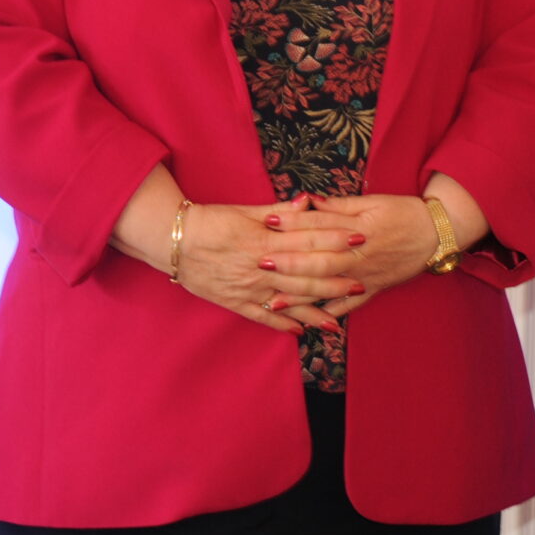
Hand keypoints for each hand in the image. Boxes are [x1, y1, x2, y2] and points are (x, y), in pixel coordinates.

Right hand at [170, 199, 347, 333]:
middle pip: (304, 276)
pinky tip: (299, 332)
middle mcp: (259, 268)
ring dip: (314, 312)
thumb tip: (309, 202)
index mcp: (264, 241)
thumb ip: (279, 212)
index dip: (336, 241)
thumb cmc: (212, 221)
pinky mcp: (234, 302)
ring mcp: (247, 288)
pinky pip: (261, 318)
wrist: (172, 241)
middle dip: (335, 281)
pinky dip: (280, 326)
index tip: (360, 241)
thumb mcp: (246, 212)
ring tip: (337, 322)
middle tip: (361, 284)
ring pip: (287, 302)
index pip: (308, 241)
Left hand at [272, 193, 443, 320]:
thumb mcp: (375, 202)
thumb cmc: (406, 212)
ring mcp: (367, 274)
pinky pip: (352, 303)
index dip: (293, 223)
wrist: (440, 233)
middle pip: (320, 260)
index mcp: (359, 228)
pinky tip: (311, 321)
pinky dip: (333, 313)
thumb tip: (310, 201)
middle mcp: (360, 255)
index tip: (267, 222)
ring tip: (274, 302)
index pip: (321, 225)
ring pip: (330, 286)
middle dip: (289, 263)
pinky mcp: (375, 287)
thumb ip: (341, 206)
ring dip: (302, 296)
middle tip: (261, 264)